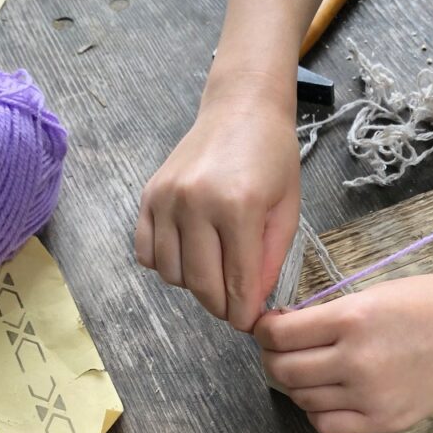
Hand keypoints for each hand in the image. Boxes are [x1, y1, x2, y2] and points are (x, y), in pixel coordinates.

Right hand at [135, 73, 299, 330]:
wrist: (241, 109)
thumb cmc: (272, 157)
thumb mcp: (286, 210)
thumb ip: (270, 260)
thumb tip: (252, 302)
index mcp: (238, 207)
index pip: (238, 282)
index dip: (243, 312)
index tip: (247, 323)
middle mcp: (196, 203)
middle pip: (201, 284)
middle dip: (220, 306)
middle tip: (233, 307)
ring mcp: (167, 199)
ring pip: (171, 274)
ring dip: (193, 286)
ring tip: (214, 273)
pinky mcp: (149, 196)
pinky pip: (146, 253)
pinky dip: (165, 265)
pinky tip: (188, 256)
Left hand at [255, 274, 432, 432]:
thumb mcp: (379, 292)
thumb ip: (333, 313)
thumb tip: (288, 328)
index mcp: (353, 318)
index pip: (280, 332)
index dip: (264, 329)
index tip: (268, 325)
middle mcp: (357, 360)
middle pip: (282, 369)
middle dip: (272, 356)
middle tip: (281, 348)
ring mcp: (371, 396)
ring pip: (302, 399)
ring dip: (296, 383)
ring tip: (310, 367)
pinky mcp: (385, 422)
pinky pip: (327, 426)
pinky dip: (317, 411)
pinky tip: (329, 394)